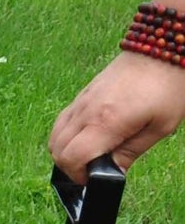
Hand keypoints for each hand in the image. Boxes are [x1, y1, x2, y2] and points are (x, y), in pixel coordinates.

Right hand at [49, 51, 184, 181]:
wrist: (164, 46)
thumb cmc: (169, 85)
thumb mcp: (161, 127)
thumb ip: (131, 152)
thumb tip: (111, 173)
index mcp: (106, 122)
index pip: (71, 159)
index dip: (78, 175)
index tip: (93, 177)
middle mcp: (87, 111)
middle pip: (57, 150)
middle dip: (69, 166)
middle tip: (91, 168)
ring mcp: (82, 100)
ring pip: (55, 136)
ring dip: (64, 151)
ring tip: (86, 154)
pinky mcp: (83, 93)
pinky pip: (62, 121)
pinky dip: (66, 135)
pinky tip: (85, 136)